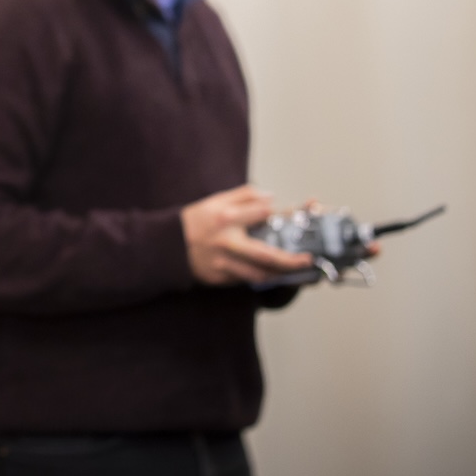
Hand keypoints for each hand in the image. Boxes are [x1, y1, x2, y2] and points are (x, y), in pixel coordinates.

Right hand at [181, 185, 314, 285]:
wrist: (168, 246)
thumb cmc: (194, 221)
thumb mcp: (214, 201)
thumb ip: (243, 196)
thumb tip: (269, 197)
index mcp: (225, 218)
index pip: (260, 212)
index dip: (272, 211)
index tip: (281, 211)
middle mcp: (226, 241)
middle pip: (266, 255)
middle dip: (291, 260)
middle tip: (308, 259)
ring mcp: (223, 263)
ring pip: (259, 274)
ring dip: (280, 274)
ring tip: (295, 270)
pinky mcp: (219, 278)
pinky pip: (245, 279)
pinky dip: (259, 276)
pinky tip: (269, 273)